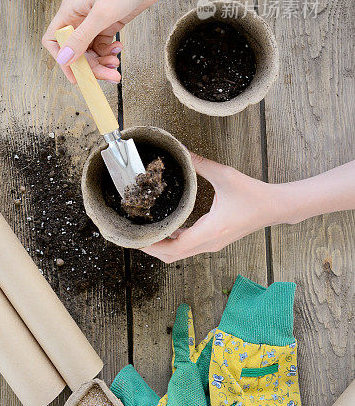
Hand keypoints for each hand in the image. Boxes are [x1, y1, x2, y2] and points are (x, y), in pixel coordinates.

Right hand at [42, 0, 171, 82]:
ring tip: (115, 64)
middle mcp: (79, 16)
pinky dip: (109, 52)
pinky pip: (102, 45)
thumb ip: (81, 38)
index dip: (62, 60)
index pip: (54, 40)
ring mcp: (94, 20)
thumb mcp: (102, 15)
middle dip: (89, 65)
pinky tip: (119, 49)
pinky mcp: (109, 23)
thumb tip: (63, 59)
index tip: (77, 76)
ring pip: (90, 50)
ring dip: (101, 61)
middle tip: (107, 75)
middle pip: (75, 50)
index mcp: (70, 10)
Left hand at [143, 153, 283, 261]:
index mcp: (210, 231)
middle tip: (132, 234)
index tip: (136, 237)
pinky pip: (189, 246)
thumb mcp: (224, 175)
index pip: (175, 248)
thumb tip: (181, 150)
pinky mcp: (215, 239)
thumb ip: (200, 164)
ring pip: (181, 253)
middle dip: (151, 248)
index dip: (153, 246)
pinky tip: (164, 227)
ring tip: (143, 231)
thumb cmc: (252, 194)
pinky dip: (173, 242)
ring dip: (162, 246)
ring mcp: (213, 243)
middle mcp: (210, 242)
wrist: (274, 207)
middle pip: (174, 256)